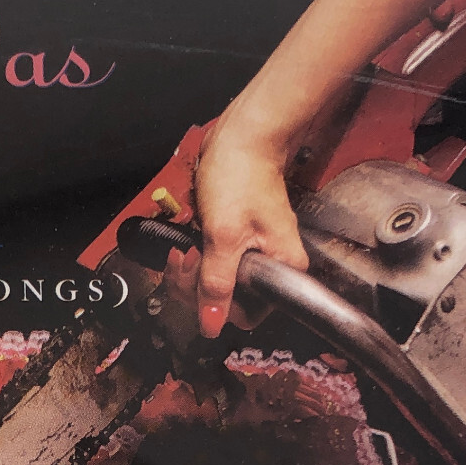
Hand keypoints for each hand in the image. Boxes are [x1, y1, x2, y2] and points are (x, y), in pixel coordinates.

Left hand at [184, 105, 308, 339]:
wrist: (242, 137)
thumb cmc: (239, 177)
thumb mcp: (223, 236)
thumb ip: (216, 284)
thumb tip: (211, 327)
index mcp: (282, 269)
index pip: (248, 313)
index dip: (218, 306)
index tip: (198, 283)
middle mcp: (273, 266)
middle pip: (229, 301)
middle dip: (197, 287)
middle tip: (185, 260)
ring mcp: (254, 254)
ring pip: (216, 285)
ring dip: (191, 274)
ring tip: (183, 251)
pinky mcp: (237, 243)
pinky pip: (213, 266)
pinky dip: (195, 262)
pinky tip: (185, 248)